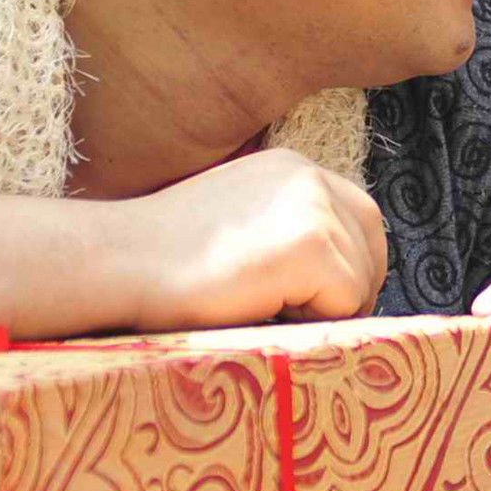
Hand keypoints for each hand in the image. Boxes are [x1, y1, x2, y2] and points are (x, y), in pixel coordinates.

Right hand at [115, 150, 388, 328]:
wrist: (118, 260)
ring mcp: (312, 209)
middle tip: (308, 319)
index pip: (358, 214)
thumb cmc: (160, 258)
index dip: (351, 262)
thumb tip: (333, 276)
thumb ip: (281, 229)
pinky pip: (346, 303)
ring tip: (267, 311)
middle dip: (355, 287)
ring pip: (362, 278)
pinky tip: (262, 311)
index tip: (321, 299)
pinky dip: (314, 321)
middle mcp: (308, 178)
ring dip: (326, 308)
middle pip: (373, 242)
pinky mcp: (311, 247)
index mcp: (290, 169)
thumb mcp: (235, 223)